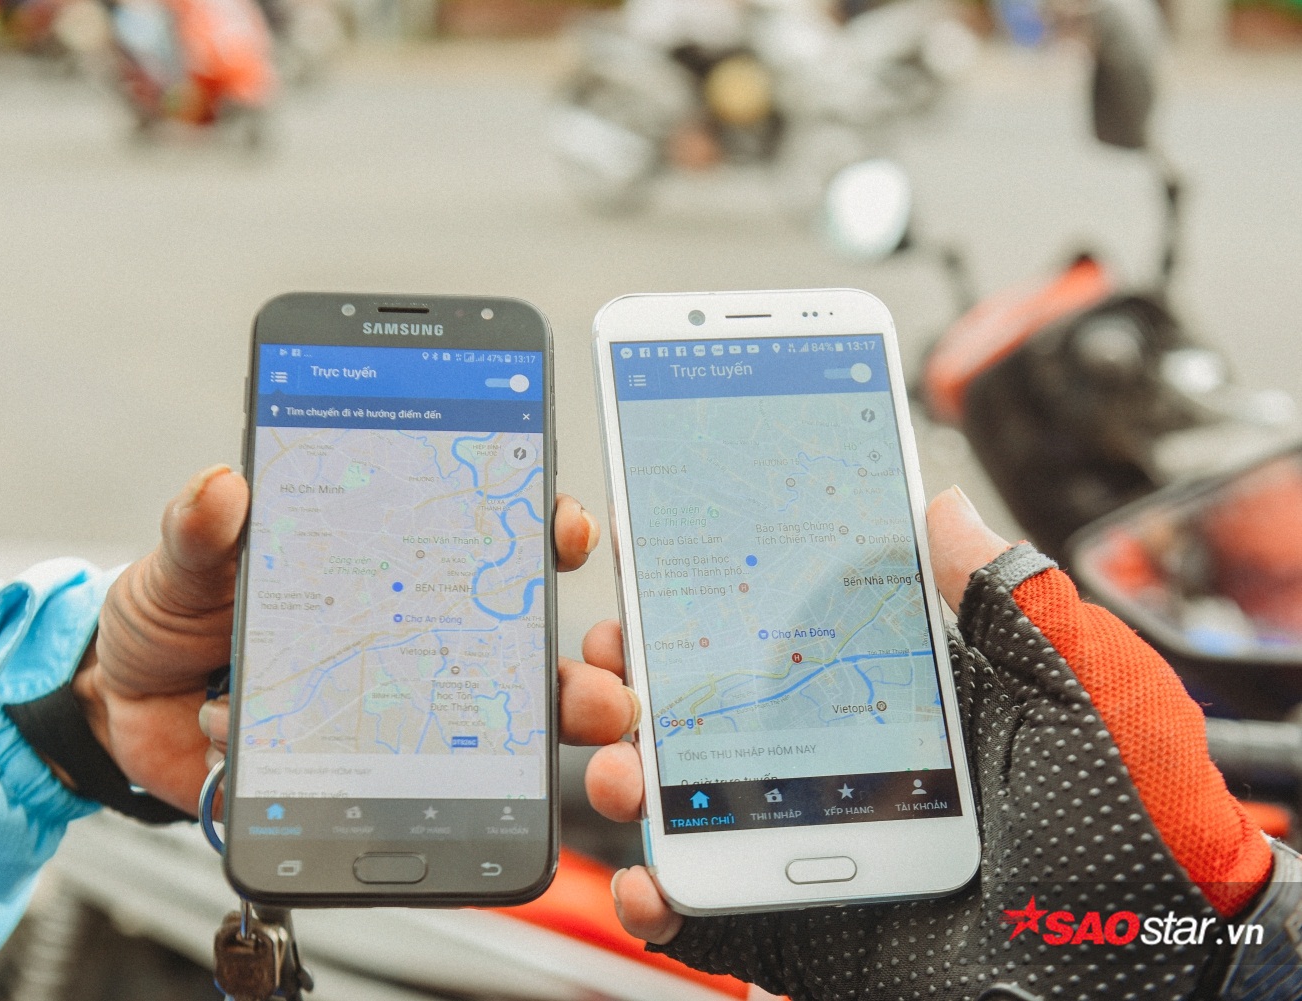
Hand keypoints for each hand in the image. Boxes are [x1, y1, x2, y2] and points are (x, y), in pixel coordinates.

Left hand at [192, 472, 635, 801]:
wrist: (116, 712)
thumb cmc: (167, 617)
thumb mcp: (179, 562)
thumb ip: (201, 530)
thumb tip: (225, 486)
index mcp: (371, 560)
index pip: (473, 534)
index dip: (531, 527)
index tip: (562, 527)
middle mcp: (394, 630)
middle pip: (505, 647)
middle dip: (569, 669)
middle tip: (601, 689)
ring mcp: (382, 705)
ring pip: (483, 726)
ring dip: (532, 742)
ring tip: (549, 759)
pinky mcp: (352, 770)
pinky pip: (401, 785)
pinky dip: (399, 787)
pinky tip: (359, 774)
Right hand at [578, 487, 1273, 999]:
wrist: (1148, 980)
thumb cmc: (1132, 831)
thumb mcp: (1080, 695)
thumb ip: (1010, 601)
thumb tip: (943, 503)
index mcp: (896, 695)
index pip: (780, 627)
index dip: (706, 593)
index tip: (644, 550)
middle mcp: (838, 762)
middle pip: (708, 710)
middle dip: (637, 681)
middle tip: (614, 666)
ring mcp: (810, 844)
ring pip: (688, 802)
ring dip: (627, 775)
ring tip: (623, 770)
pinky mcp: (796, 926)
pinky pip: (706, 913)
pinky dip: (659, 898)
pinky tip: (652, 880)